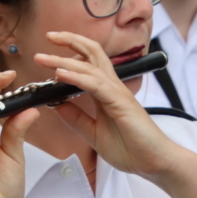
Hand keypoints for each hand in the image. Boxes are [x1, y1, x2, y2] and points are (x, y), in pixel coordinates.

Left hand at [35, 32, 176, 178]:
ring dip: (63, 60)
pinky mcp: (120, 102)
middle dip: (69, 40)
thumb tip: (56, 104)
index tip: (48, 51)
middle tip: (48, 35)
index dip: (70, 52)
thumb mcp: (93, 133)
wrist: (154, 162)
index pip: (88, 62)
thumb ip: (76, 118)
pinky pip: (95, 84)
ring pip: (89, 66)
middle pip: (92, 52)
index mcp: (106, 92)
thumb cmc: (131, 148)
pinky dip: (76, 77)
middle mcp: (112, 87)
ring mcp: (116, 92)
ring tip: (42, 58)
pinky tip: (60, 74)